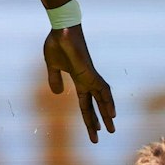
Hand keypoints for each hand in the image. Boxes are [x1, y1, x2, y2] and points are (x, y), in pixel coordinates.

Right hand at [44, 25, 115, 143]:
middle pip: (96, 105)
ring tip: (111, 130)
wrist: (61, 30)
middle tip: (105, 134)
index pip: (85, 104)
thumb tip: (58, 94)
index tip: (94, 131)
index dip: (89, 118)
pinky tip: (112, 112)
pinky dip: (107, 101)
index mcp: (79, 81)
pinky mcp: (90, 72)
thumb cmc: (57, 44)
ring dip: (107, 114)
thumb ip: (55, 79)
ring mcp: (90, 76)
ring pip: (102, 99)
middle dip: (100, 120)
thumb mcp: (52, 66)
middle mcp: (87, 80)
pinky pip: (102, 89)